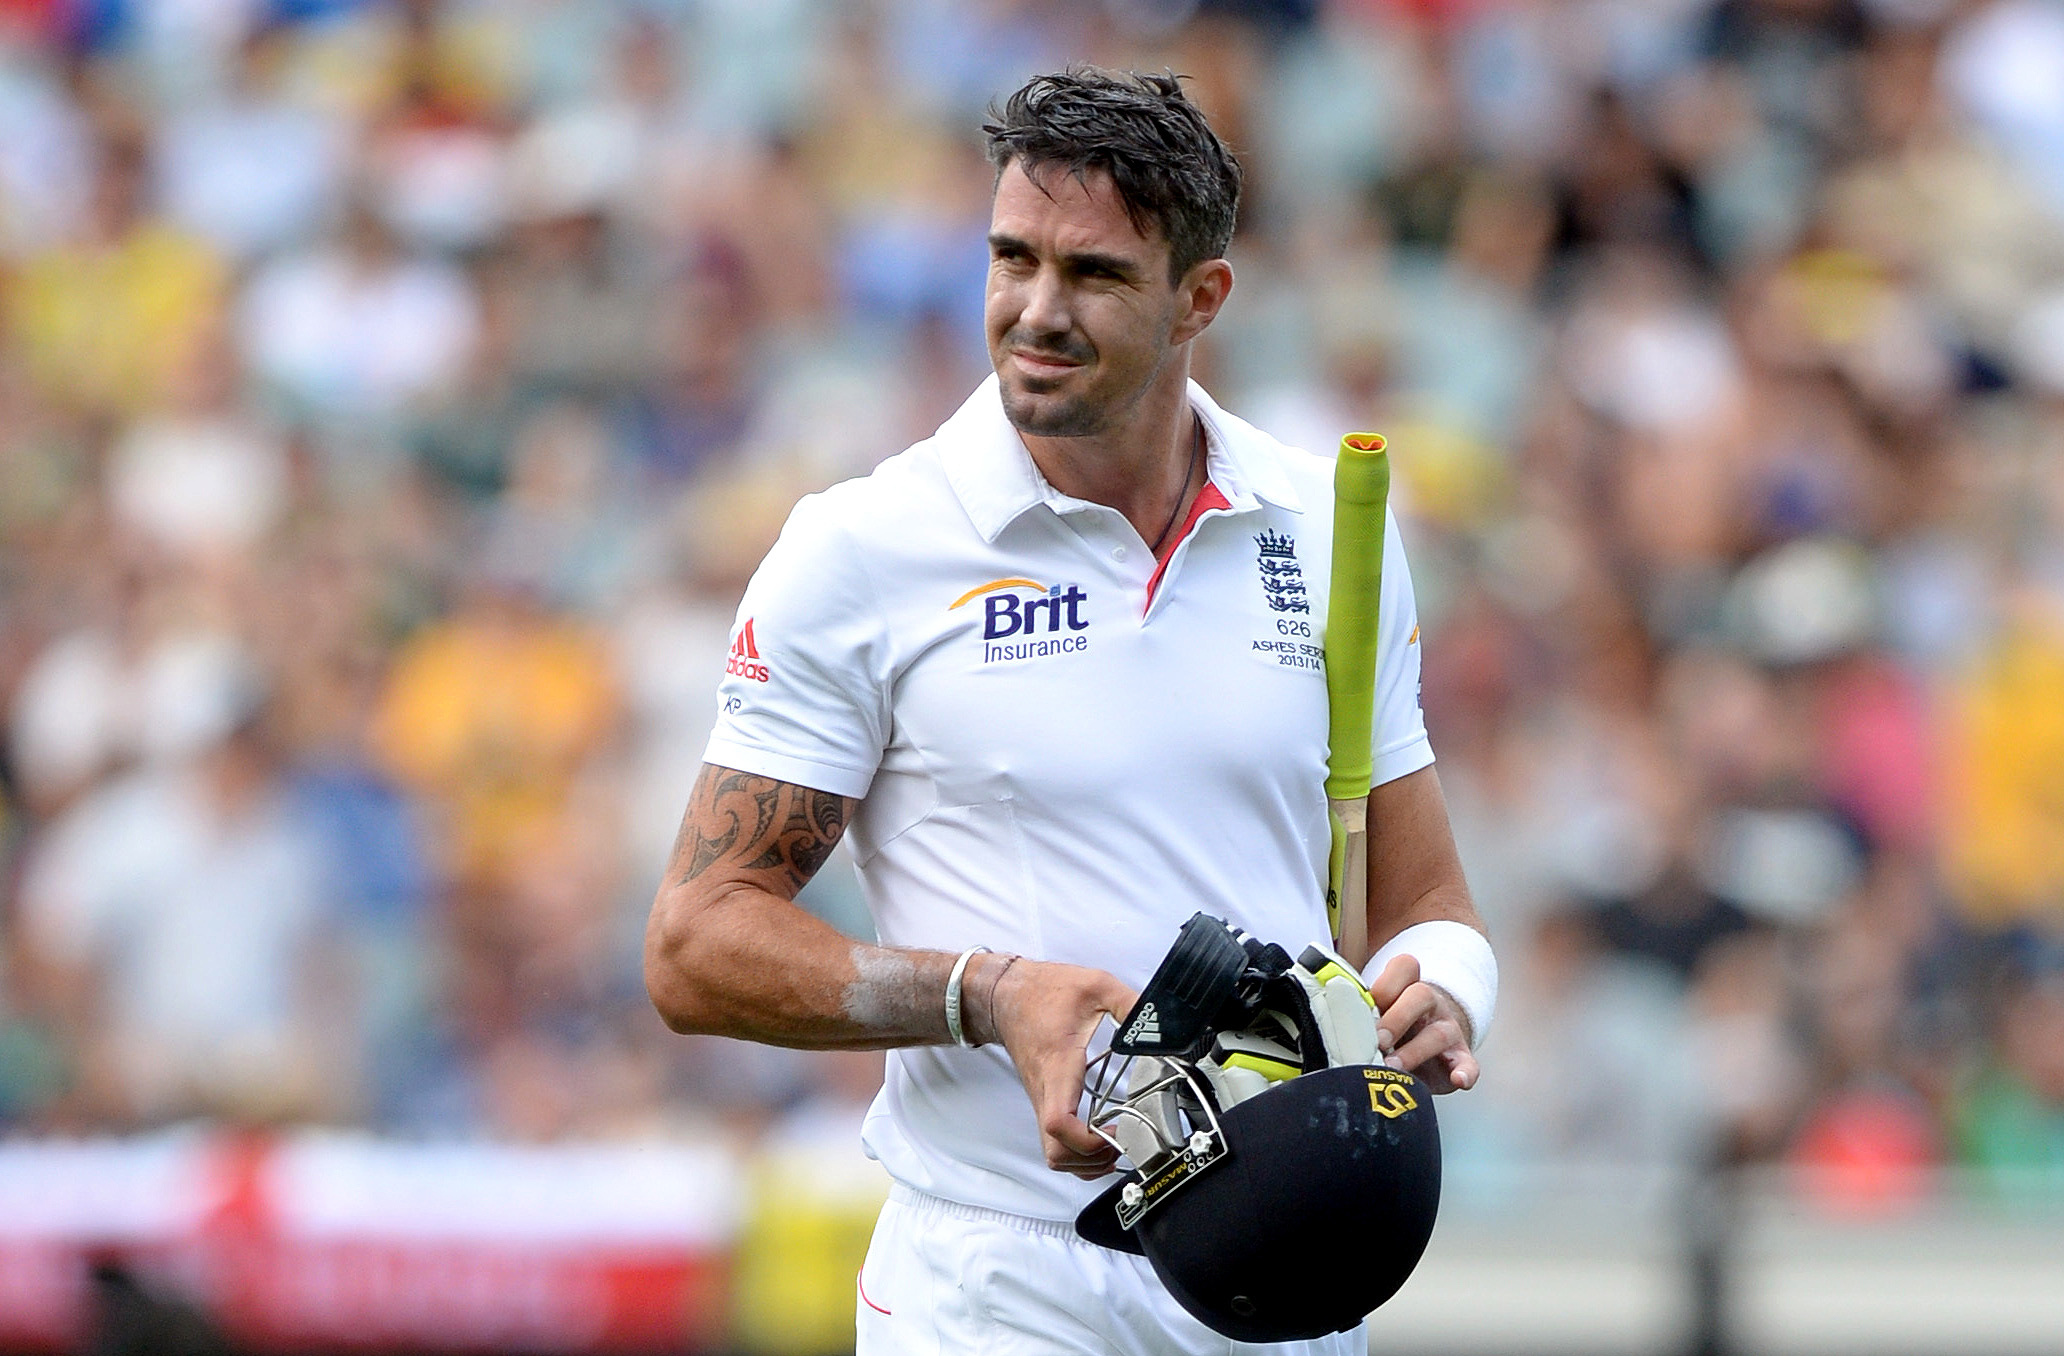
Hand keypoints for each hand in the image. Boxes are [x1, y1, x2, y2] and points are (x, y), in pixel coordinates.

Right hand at [971, 956, 1137, 1178]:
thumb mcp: (1096, 985)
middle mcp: (1046, 1090)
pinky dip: (1074, 1152)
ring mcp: (1041, 1099)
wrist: (1006, 993)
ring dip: (1082, 1162)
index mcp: (1059, 1067)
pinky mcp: (1043, 1100)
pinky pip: (1053, 1141)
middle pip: (1055, 1152)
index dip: (1088, 1142)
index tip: (1113, 1133)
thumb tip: (1162, 1020)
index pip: (1060, 1123)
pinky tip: (1097, 1139)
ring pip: (1052, 1153)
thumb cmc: (1043, 991)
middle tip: (1119, 1143)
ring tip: (1112, 1145)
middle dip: (1090, 1161)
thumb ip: (1132, 1003)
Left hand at [1366, 953, 1477, 1092]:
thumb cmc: (1391, 1026)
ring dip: (1416, 1050)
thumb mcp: (1377, 1013)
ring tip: (1395, 1067)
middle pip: (1421, 995)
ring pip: (1439, 1032)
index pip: (1404, 967)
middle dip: (1396, 1018)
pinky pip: (1469, 1062)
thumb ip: (1357, 1010)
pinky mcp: (1460, 1057)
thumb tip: (1318, 1021)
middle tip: (1377, 1041)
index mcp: (1406, 986)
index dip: (1386, 984)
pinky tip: (1460, 1080)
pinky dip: (1467, 1071)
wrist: (1428, 1045)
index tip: (1371, 1003)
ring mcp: (1448, 1029)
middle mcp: (1430, 1003)